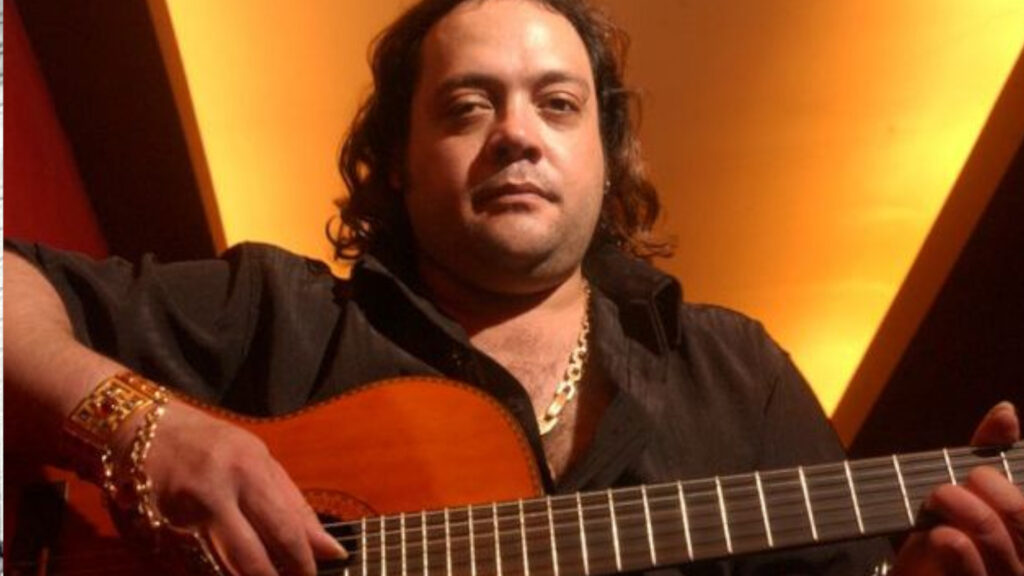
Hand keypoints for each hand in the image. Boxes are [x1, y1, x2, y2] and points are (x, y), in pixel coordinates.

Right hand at [126, 399, 346, 574]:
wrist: (138, 430)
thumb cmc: (208, 443)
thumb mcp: (257, 459)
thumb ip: (293, 503)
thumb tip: (329, 548)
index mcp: (248, 470)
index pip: (285, 529)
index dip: (303, 562)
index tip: (314, 575)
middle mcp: (215, 494)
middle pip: (254, 558)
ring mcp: (182, 518)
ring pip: (223, 571)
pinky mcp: (157, 537)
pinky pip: (195, 569)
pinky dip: (216, 575)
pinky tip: (230, 573)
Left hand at [893, 402, 1023, 574]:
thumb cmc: (943, 533)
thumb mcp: (965, 490)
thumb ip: (988, 454)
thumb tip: (1005, 411)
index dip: (1008, 485)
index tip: (977, 475)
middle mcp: (1023, 559)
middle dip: (990, 495)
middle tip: (948, 485)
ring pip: (1005, 550)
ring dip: (970, 517)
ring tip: (939, 499)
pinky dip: (962, 553)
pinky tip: (943, 535)